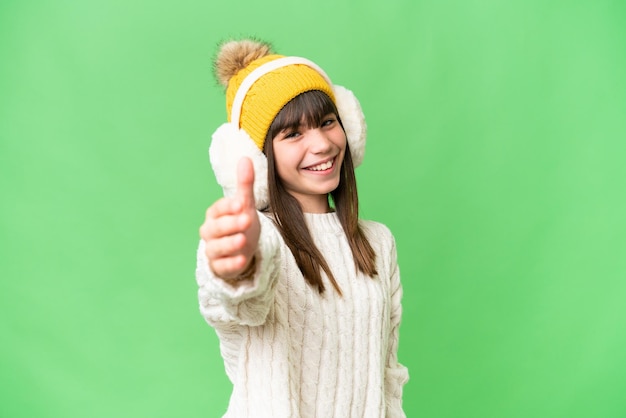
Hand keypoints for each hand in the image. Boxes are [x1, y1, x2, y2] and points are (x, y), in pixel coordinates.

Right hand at [199, 157, 259, 278]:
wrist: (243, 249)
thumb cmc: (241, 223)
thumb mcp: (245, 205)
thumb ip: (245, 185)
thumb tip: (245, 159)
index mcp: (215, 214)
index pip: (218, 209)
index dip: (227, 207)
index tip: (240, 203)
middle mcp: (210, 231)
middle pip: (215, 228)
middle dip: (230, 224)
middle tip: (245, 219)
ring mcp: (214, 250)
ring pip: (216, 247)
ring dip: (229, 244)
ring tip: (243, 239)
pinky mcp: (220, 267)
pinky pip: (222, 266)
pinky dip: (231, 264)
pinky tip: (242, 260)